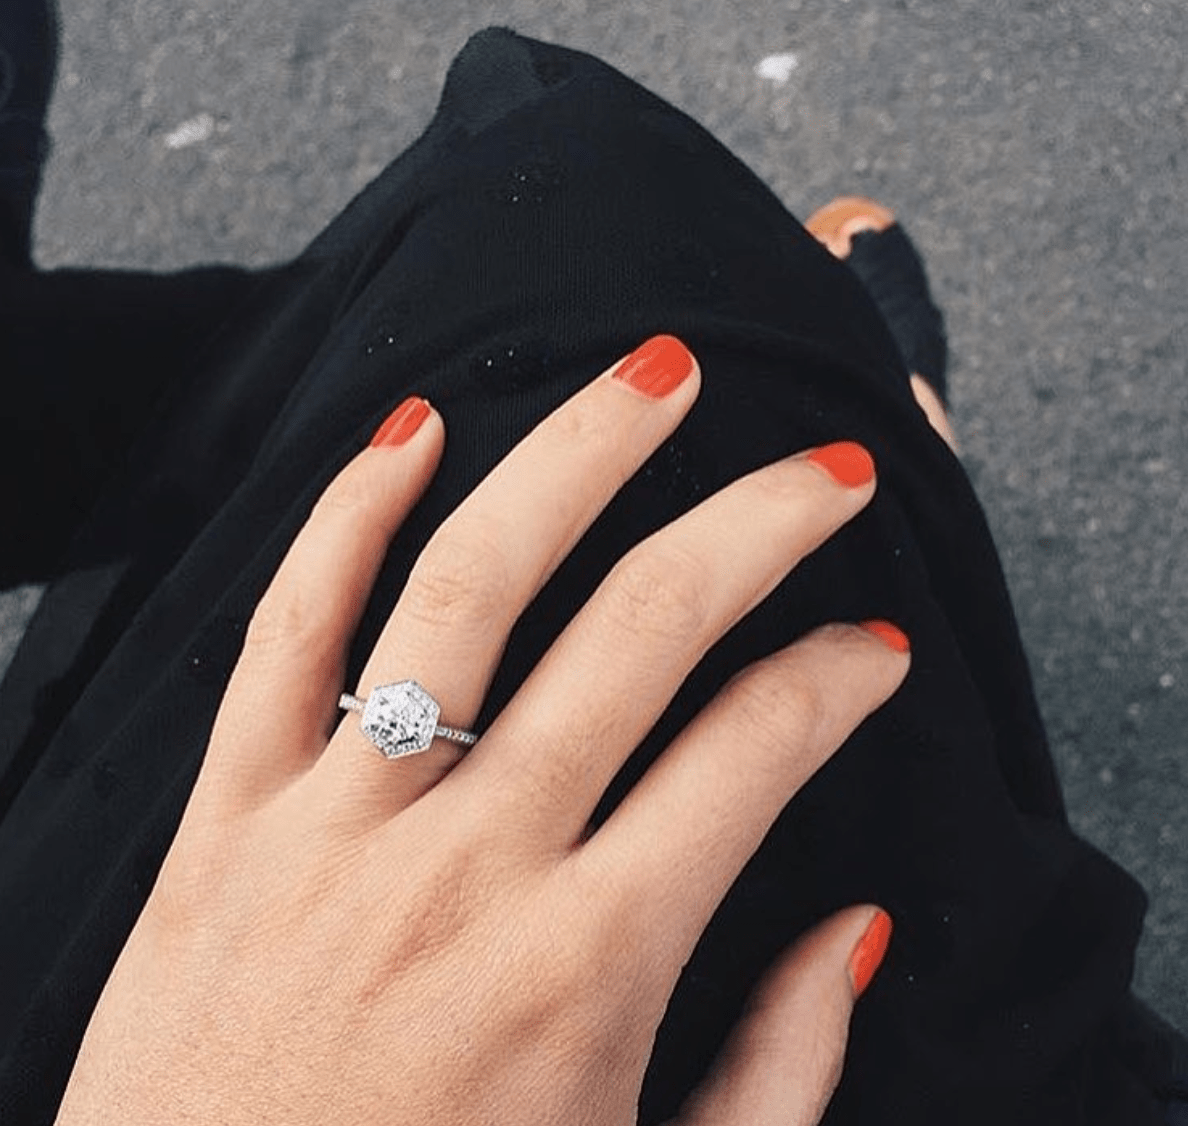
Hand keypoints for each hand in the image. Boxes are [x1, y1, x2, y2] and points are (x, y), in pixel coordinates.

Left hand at [55, 336, 908, 1125]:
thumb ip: (774, 1069)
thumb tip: (858, 934)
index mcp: (587, 965)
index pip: (757, 755)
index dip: (837, 679)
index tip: (871, 647)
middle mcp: (469, 869)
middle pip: (645, 630)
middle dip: (761, 525)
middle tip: (825, 467)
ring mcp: (335, 830)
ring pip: (469, 586)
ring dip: (575, 460)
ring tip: (651, 378)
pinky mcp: (223, 825)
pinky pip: (282, 631)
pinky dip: (344, 515)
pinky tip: (410, 430)